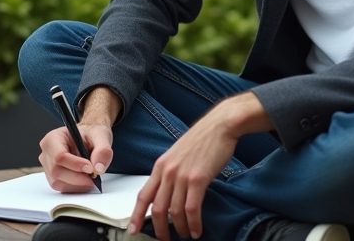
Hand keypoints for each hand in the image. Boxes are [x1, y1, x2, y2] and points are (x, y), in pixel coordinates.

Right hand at [40, 86, 120, 192]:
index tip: (92, 169)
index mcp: (53, 137)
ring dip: (77, 183)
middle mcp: (45, 151)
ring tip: (92, 177)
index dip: (75, 165)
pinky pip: (60, 186)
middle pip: (57, 172)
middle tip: (96, 177)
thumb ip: (103, 150)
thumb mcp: (103, 136)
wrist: (90, 135)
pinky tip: (86, 180)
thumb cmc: (94, 132)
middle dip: (78, 177)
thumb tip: (98, 168)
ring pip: (58, 182)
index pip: (59, 156)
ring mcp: (46, 164)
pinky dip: (74, 186)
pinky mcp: (52, 174)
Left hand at [129, 92, 272, 240]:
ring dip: (179, 228)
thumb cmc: (203, 138)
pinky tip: (196, 230)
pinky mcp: (197, 178)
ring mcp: (182, 175)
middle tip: (164, 239)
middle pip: (157, 209)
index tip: (133, 229)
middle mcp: (168, 171)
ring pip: (174, 212)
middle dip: (159, 229)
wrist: (220, 125)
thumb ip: (171, 172)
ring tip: (185, 234)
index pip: (143, 195)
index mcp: (161, 165)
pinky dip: (193, 223)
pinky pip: (191, 208)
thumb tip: (169, 192)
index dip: (136, 215)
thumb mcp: (179, 154)